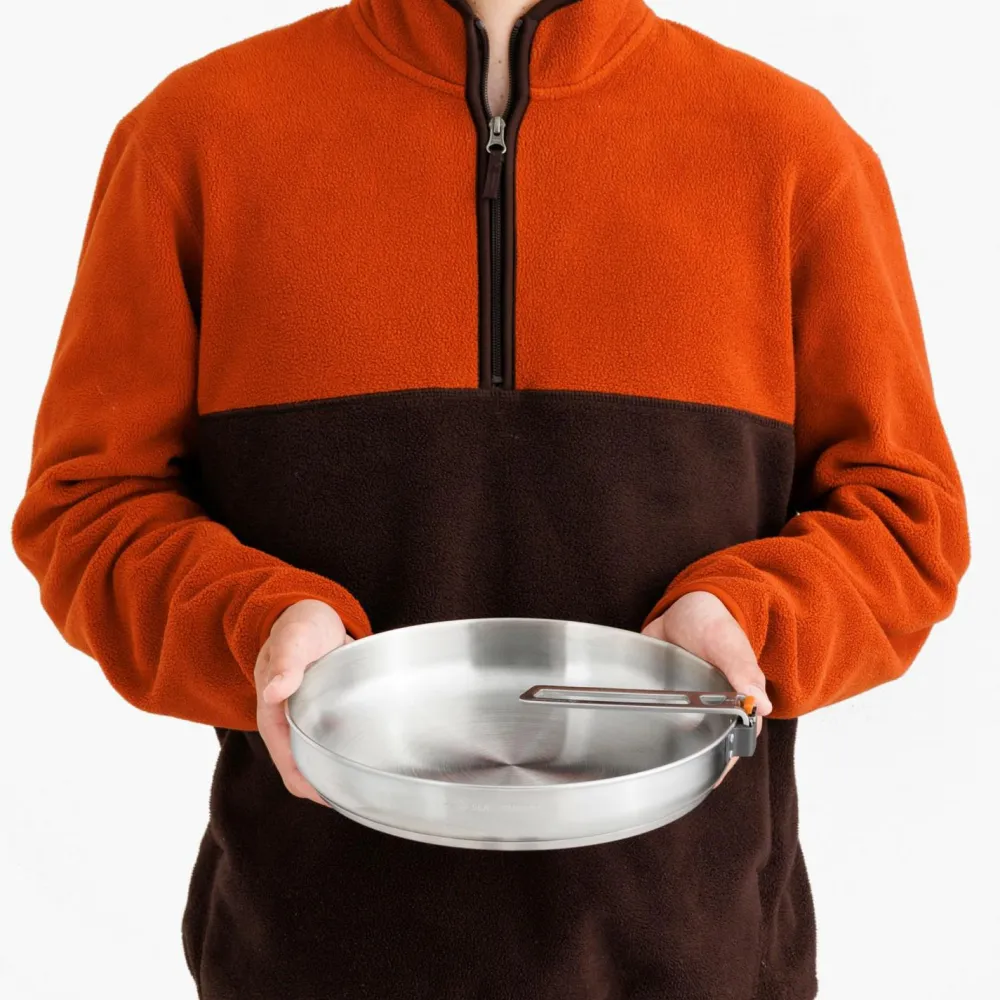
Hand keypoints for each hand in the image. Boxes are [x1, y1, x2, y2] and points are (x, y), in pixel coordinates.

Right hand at [254, 598, 350, 803]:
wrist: (308, 613)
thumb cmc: (297, 626)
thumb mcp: (294, 638)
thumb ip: (285, 662)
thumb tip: (274, 692)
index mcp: (273, 715)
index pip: (289, 765)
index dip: (310, 785)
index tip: (335, 797)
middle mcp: (287, 723)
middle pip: (304, 770)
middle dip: (326, 786)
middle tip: (361, 795)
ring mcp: (304, 720)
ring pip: (318, 759)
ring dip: (336, 772)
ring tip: (368, 784)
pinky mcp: (322, 713)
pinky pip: (330, 742)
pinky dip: (345, 753)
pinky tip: (369, 756)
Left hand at [642, 591, 771, 787]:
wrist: (687, 604)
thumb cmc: (715, 624)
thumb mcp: (729, 645)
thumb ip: (743, 671)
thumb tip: (761, 705)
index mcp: (734, 704)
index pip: (731, 743)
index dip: (720, 763)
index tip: (707, 778)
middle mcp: (708, 709)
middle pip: (700, 745)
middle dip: (687, 760)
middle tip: (667, 775)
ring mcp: (683, 704)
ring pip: (674, 735)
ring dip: (662, 746)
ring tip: (644, 764)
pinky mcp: (661, 695)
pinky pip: (652, 714)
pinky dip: (643, 723)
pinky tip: (626, 737)